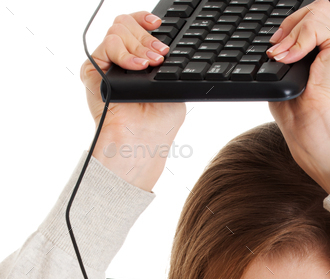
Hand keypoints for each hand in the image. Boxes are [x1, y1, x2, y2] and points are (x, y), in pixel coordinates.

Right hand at [80, 11, 186, 189]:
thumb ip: (165, 64)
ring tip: (149, 66)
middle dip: (146, 37)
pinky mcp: (93, 71)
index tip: (158, 24)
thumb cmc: (158, 125)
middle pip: (126, 25)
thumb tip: (163, 44)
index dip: (144, 20)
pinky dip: (125, 55)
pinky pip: (107, 46)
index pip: (134, 28)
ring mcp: (106, 65)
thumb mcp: (172, 88)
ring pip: (117, 31)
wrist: (141, 143)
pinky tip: (138, 68)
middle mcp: (119, 61)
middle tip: (158, 56)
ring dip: (138, 46)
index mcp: (136, 62)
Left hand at [265, 0, 329, 191]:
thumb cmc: (301, 113)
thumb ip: (293, 50)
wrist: (314, 128)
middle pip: (322, 7)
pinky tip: (292, 58)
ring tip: (284, 56)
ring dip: (295, 30)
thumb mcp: (291, 75)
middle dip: (295, 22)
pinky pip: (317, 23)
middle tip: (278, 46)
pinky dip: (299, 38)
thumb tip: (280, 38)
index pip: (327, 17)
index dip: (304, 22)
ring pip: (319, 10)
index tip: (283, 42)